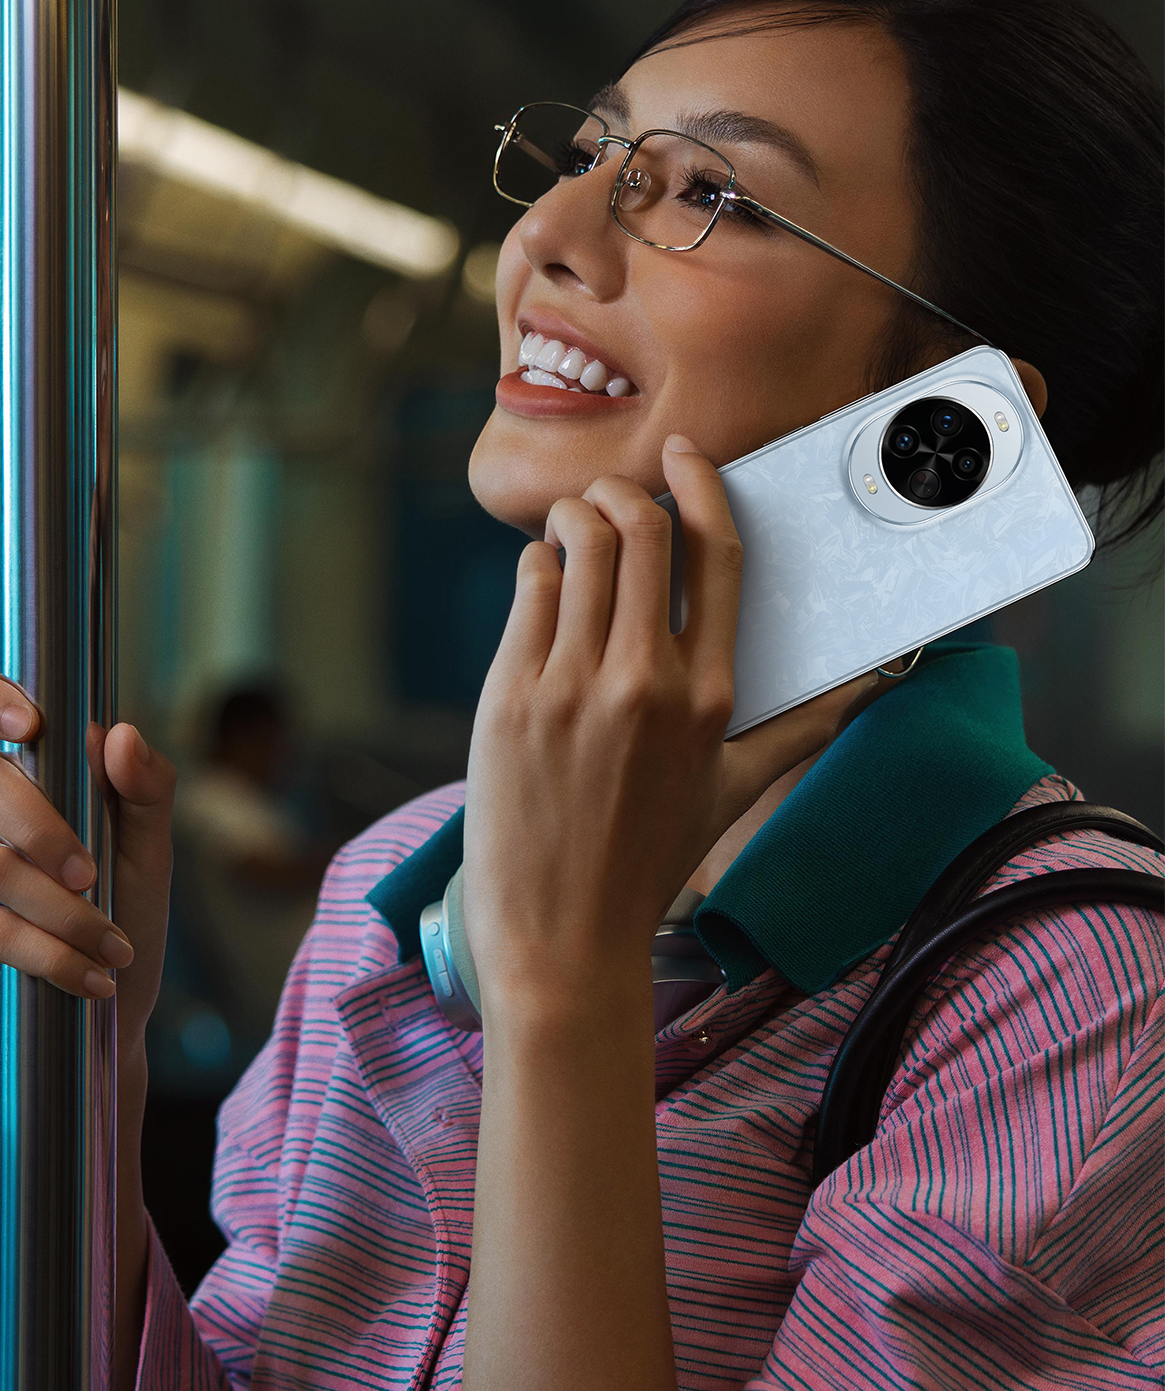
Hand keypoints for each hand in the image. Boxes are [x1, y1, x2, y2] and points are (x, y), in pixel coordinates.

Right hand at [0, 673, 175, 1130]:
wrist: (99, 1036)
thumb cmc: (118, 934)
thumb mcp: (148, 860)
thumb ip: (145, 792)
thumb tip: (118, 732)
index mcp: (11, 789)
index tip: (31, 721)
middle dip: (43, 822)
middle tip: (93, 872)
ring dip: (64, 910)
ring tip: (110, 947)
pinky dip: (48, 952)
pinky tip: (88, 978)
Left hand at [463, 435, 877, 1017]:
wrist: (563, 934)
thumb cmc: (650, 858)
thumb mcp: (736, 790)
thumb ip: (804, 726)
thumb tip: (878, 683)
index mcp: (711, 697)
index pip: (717, 554)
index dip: (702, 485)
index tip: (686, 456)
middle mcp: (647, 683)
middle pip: (642, 529)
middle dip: (626, 493)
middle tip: (616, 500)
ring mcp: (574, 687)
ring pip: (577, 543)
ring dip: (576, 517)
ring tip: (575, 530)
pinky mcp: (512, 696)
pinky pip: (529, 588)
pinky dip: (538, 564)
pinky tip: (545, 579)